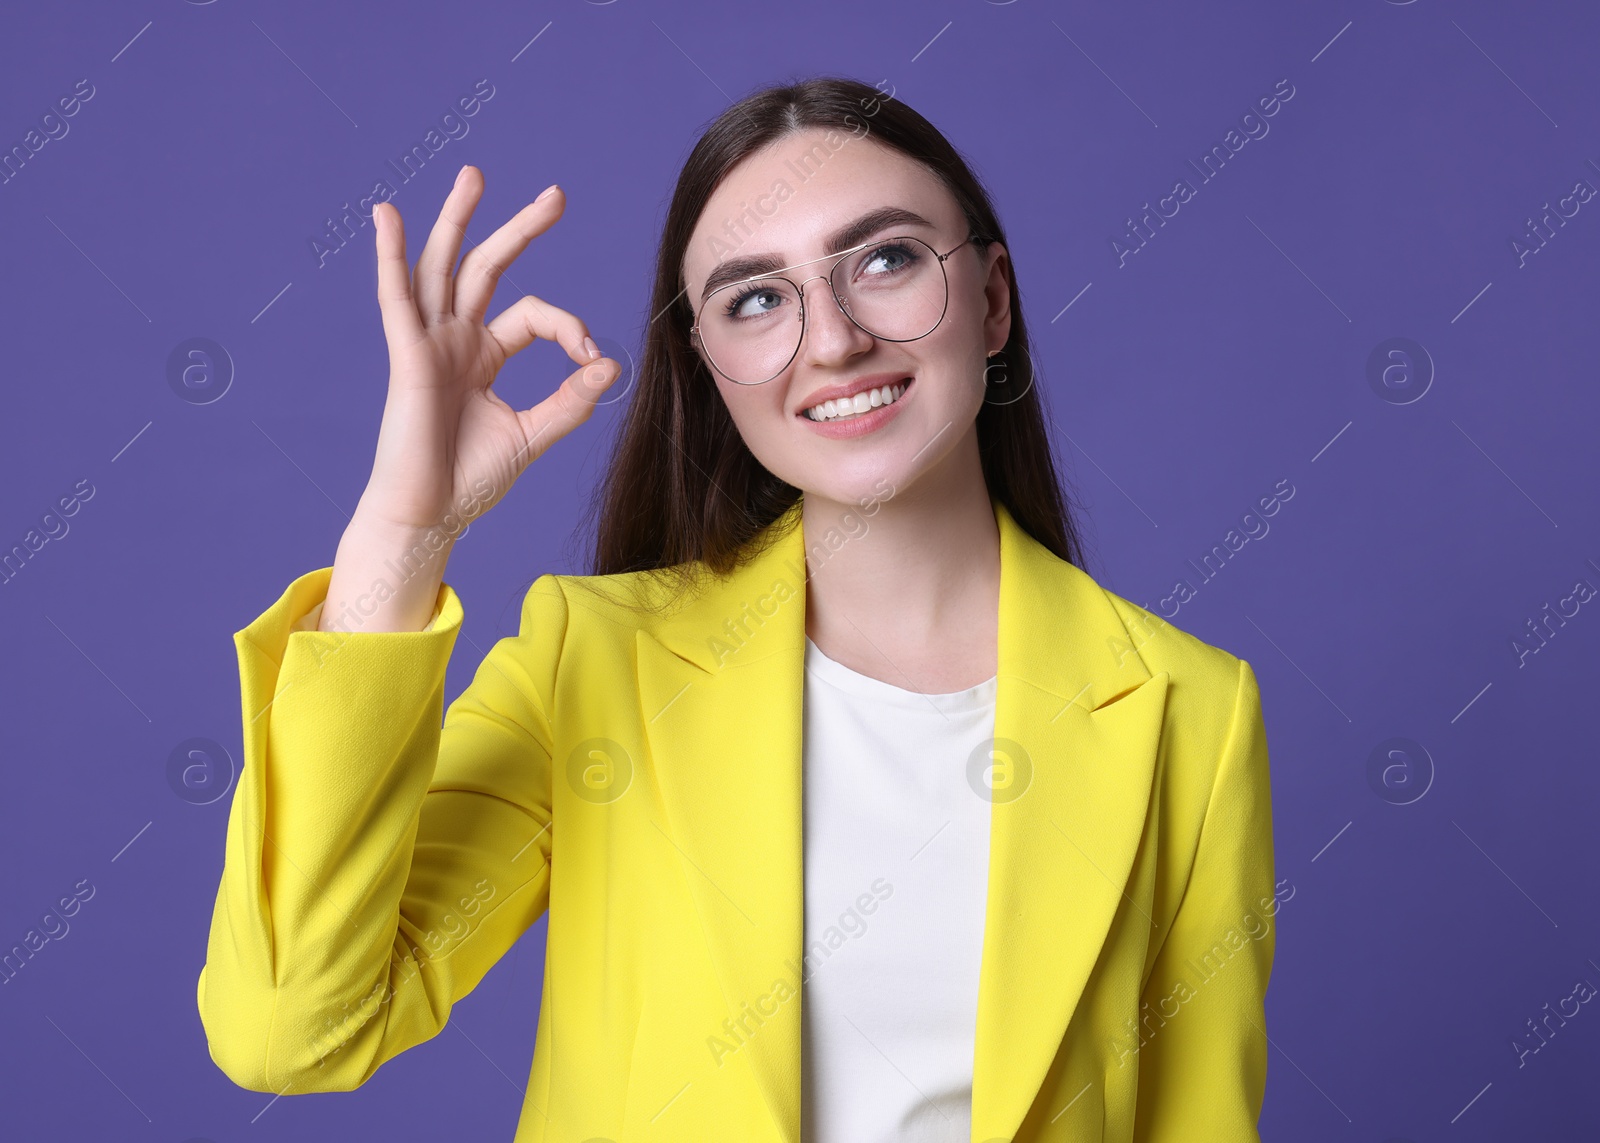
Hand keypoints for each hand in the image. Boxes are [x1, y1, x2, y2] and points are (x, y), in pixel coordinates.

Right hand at [359, 165, 621, 535]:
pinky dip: (389, 255)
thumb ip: (569, 402)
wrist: (431, 514)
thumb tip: (609, 364)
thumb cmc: (471, 479)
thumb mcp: (532, 435)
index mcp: (483, 356)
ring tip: (474, 175)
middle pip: (487, 269)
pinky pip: (396, 297)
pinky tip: (385, 215)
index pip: (531, 315)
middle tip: (556, 195)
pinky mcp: (407, 355)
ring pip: (443, 267)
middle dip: (520, 230)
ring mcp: (428, 343)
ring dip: (457, 220)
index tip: (589, 357)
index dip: (566, 326)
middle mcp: (455, 340)